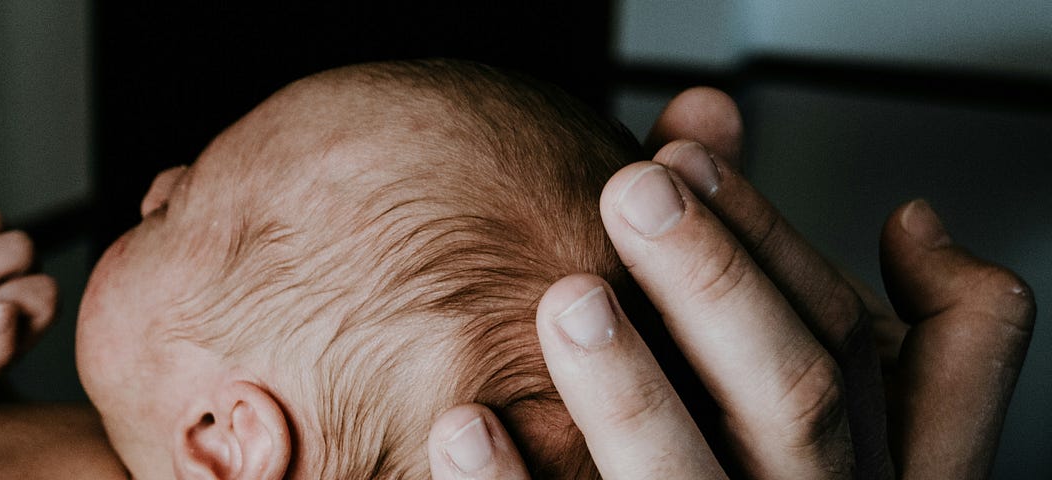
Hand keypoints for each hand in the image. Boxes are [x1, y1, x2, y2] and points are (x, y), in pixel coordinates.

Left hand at [426, 88, 1034, 478]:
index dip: (766, 237)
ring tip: (566, 299)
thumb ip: (734, 243)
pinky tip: (464, 425)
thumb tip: (704, 110)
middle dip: (717, 286)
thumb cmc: (711, 441)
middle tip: (632, 191)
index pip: (844, 338)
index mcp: (861, 452)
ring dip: (629, 392)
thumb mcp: (762, 357)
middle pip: (794, 401)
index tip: (678, 154)